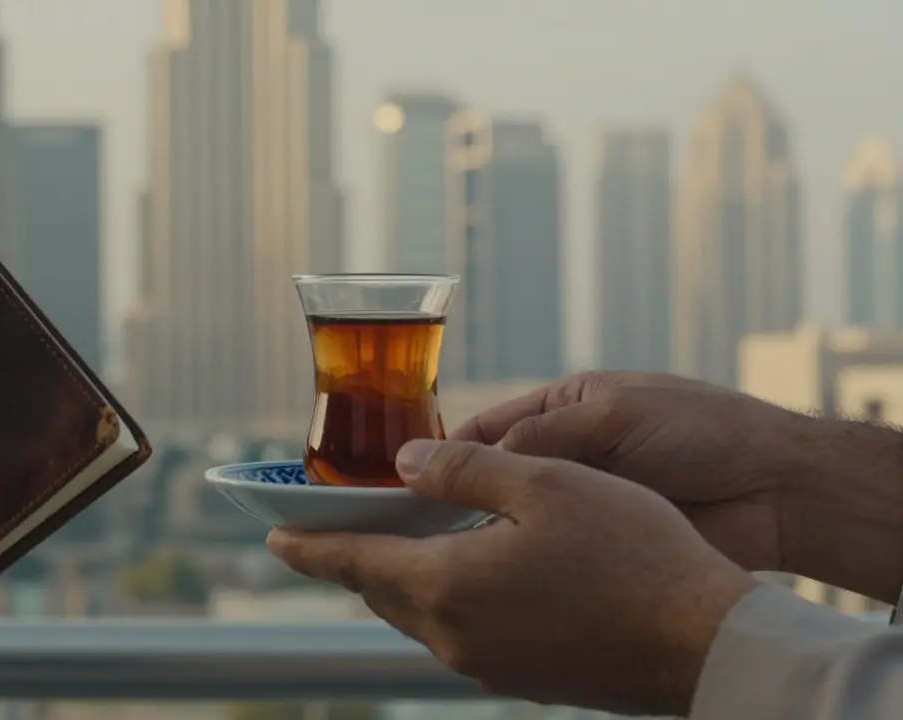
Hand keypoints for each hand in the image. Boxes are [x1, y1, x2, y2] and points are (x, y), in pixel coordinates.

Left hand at [268, 440, 756, 716]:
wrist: (706, 643)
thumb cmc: (631, 552)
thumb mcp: (542, 482)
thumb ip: (463, 470)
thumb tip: (405, 465)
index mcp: (446, 587)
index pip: (351, 562)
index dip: (308, 545)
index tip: (270, 537)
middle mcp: (455, 638)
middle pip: (381, 591)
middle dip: (351, 558)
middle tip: (327, 531)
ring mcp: (490, 666)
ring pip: (420, 614)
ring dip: (400, 576)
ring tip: (392, 542)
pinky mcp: (525, 677)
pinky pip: (460, 631)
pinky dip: (444, 596)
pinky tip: (465, 572)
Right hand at [453, 371, 902, 604]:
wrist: (776, 489)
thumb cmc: (703, 432)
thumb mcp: (613, 415)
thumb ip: (540, 435)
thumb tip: (463, 454)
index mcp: (566, 409)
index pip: (488, 428)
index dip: (444, 451)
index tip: (402, 476)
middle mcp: (568, 457)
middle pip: (495, 479)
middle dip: (457, 498)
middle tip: (408, 526)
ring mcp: (585, 504)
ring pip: (517, 523)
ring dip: (486, 537)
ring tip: (441, 557)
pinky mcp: (605, 546)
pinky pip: (550, 558)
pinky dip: (521, 567)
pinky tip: (493, 580)